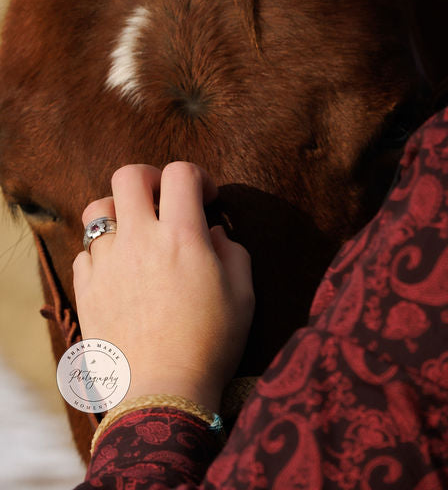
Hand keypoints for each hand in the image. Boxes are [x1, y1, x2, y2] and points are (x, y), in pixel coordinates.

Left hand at [73, 162, 254, 413]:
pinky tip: (124, 270)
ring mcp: (107, 264)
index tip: (207, 200)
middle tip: (166, 200)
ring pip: (97, 210)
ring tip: (138, 234)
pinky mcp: (86, 290)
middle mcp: (139, 240)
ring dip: (121, 212)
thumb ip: (232, 250)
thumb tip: (213, 233)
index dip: (197, 176)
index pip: (180, 172)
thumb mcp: (243, 291)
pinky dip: (104, 251)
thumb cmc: (212, 342)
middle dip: (151, 178)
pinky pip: (86, 252)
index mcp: (182, 235)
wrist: (163, 392)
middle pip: (128, 176)